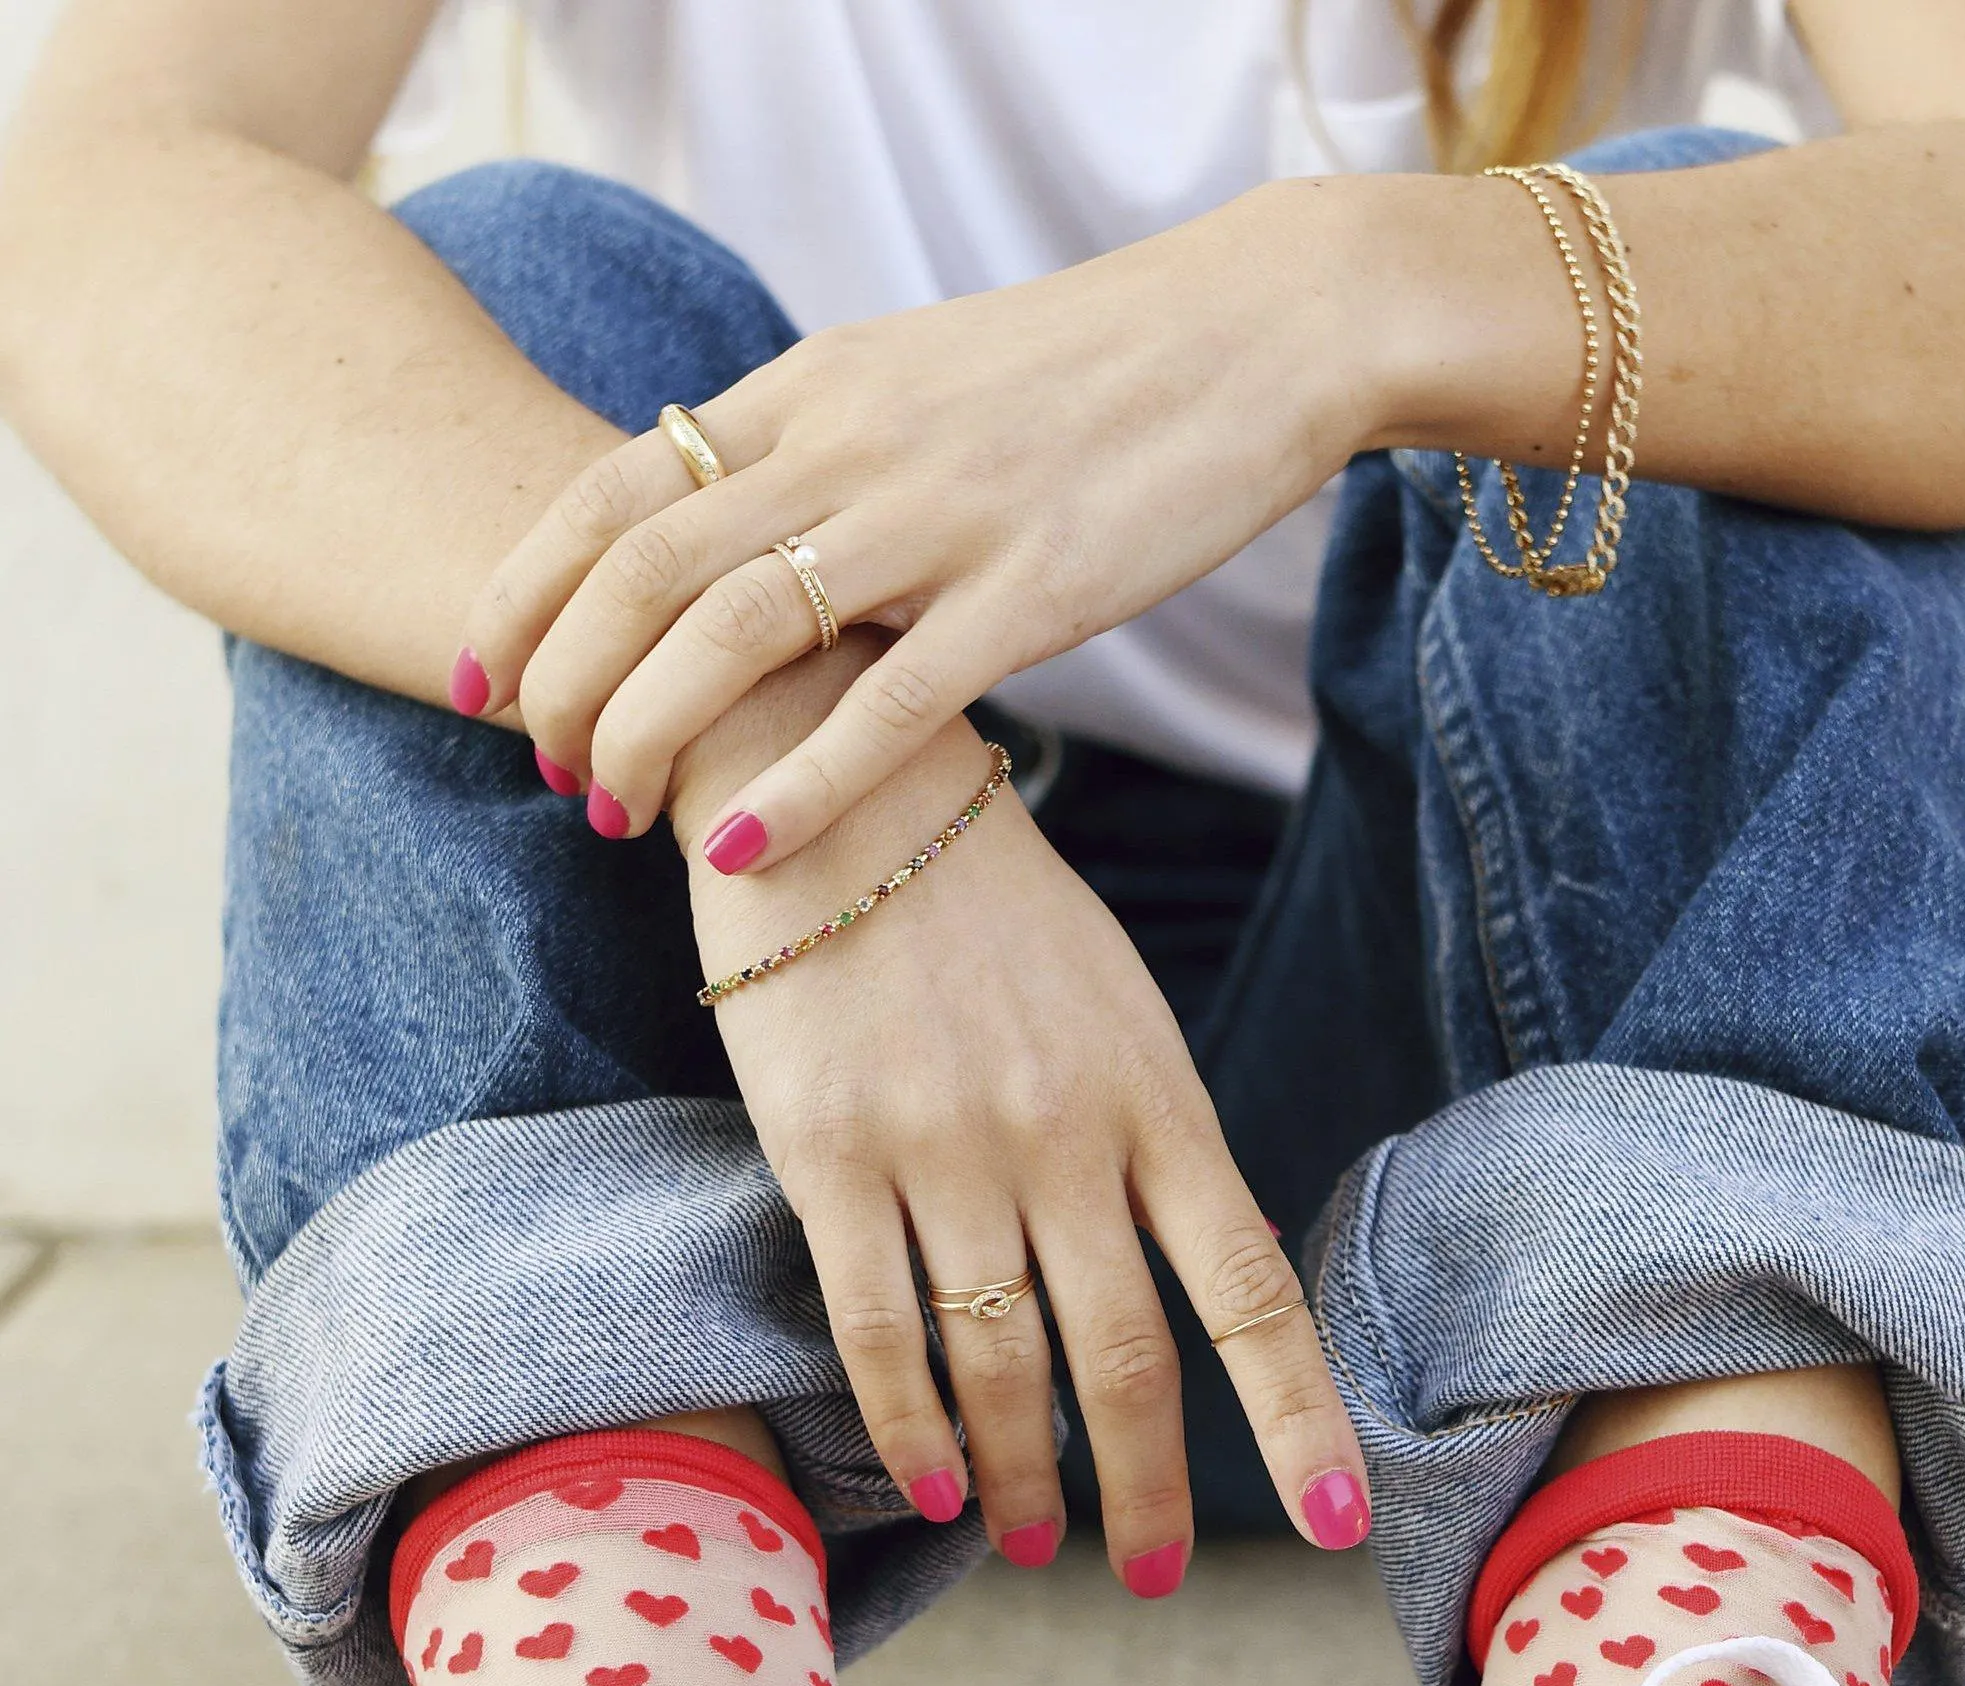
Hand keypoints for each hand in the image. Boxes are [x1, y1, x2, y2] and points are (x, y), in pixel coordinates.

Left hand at [460, 183, 1366, 862]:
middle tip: (541, 771)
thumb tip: (740, 540)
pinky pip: (888, 704)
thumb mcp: (922, 376)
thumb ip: (821, 448)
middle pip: (645, 568)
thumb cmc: (1092, 372)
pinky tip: (739, 847)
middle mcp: (851, 442)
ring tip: (605, 815)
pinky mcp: (1032, 592)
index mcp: (816, 385)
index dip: (524, 588)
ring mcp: (939, 516)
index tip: (478, 676)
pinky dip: (802, 782)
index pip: (616, 486)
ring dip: (647, 732)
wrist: (1256, 330)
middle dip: (564, 680)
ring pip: (736, 631)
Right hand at [672, 707, 1372, 1585]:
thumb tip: (1197, 1272)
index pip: (1250, 1289)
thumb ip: (1153, 1140)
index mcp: (1156, 1099)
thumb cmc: (992, 909)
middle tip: (1152, 1574)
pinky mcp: (826, 1150)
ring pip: (1000, 1362)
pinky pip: (875, 1325)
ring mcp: (943, 1147)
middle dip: (1145, 1490)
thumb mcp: (1115, 1008)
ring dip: (1027, 1476)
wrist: (841, 778)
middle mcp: (1064, 1135)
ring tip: (1039, 1542)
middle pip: (1126, 1359)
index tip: (1342, 1520)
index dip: (1300, 1418)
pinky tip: (936, 1486)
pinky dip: (910, 1426)